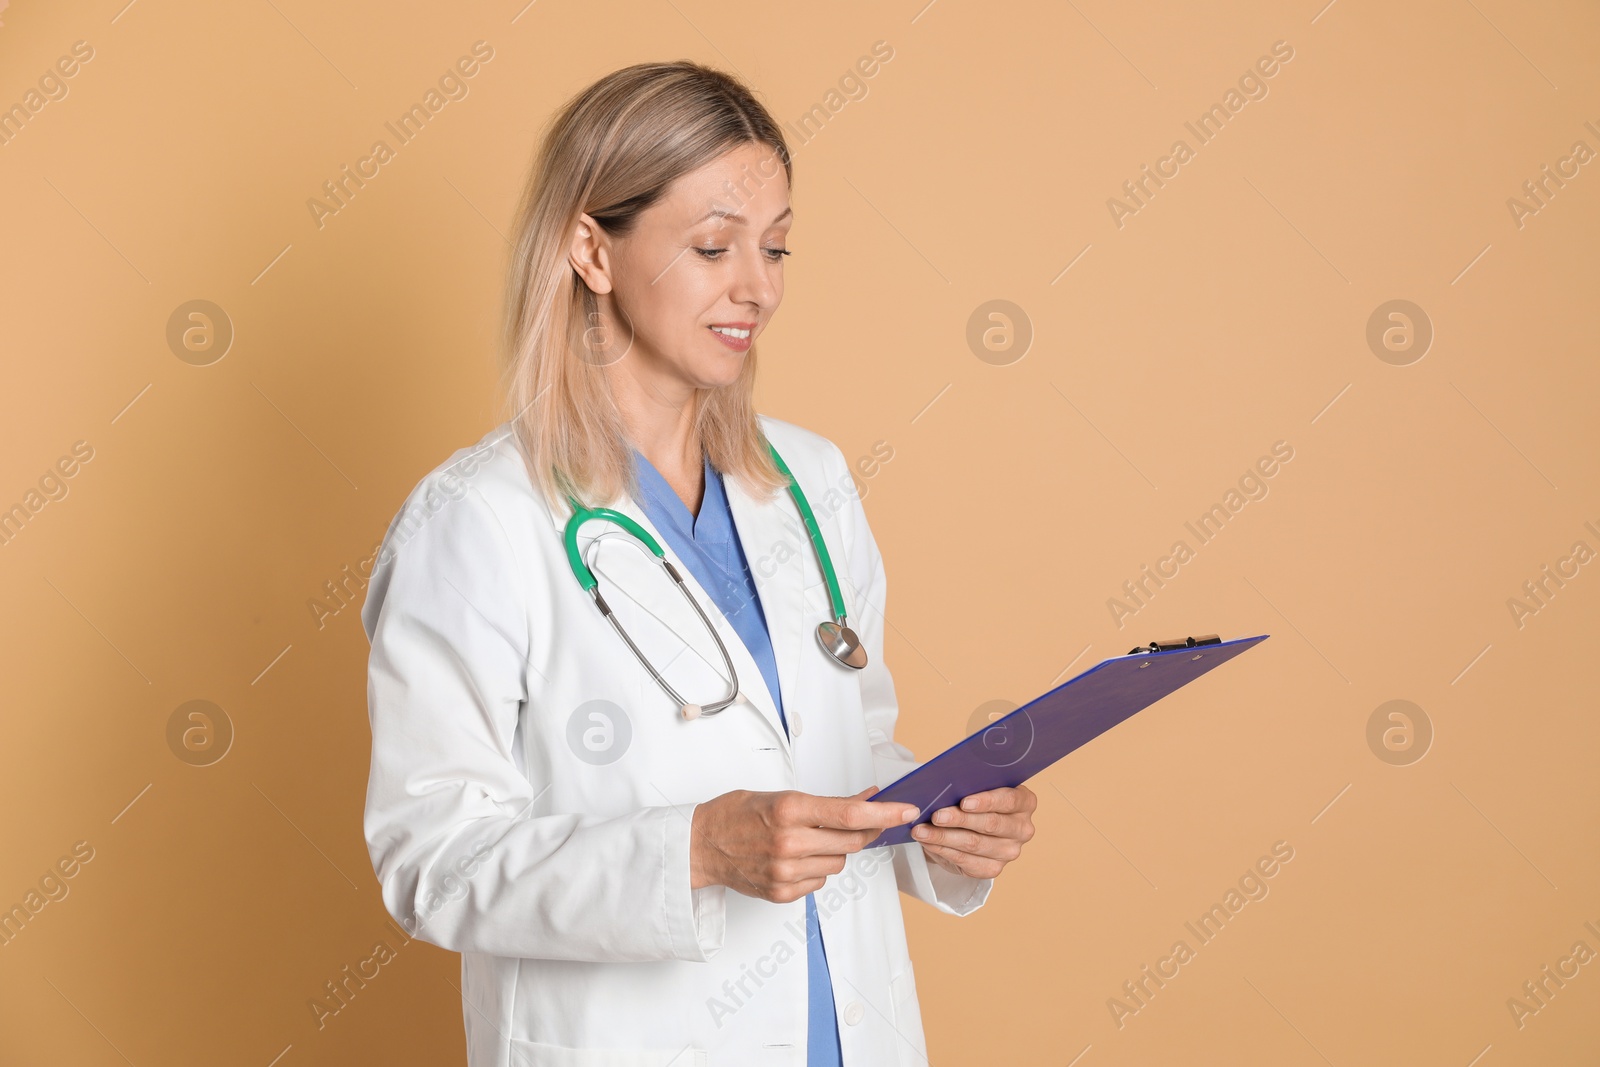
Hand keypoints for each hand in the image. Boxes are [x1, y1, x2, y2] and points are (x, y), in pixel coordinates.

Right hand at [690, 786, 918, 902]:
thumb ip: (825, 803)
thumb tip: (866, 801)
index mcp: (789, 811)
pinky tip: (795, 858)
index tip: (905, 811)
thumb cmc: (734, 814)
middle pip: (851, 841)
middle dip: (863, 830)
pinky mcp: (782, 893)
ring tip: (807, 840)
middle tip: (862, 820)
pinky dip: (816, 868)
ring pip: (838, 862)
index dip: (885, 814)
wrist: (700, 846)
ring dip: (834, 850)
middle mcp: (790, 843)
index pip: (851, 815)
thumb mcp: (779, 796)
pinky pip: (820, 881)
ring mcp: (786, 872)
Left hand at [910, 785, 1035, 878]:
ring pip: (974, 844)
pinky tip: (928, 842)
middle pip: (990, 824)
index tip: (963, 802)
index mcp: (1024, 802)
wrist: (972, 827)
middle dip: (959, 819)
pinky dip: (943, 850)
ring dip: (944, 837)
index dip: (986, 801)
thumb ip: (970, 783)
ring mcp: (1010, 852)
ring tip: (922, 830)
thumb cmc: (975, 800)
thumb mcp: (977, 787)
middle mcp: (1022, 829)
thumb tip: (947, 784)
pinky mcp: (993, 869)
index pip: (1009, 800)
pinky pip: (965, 861)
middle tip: (936, 815)